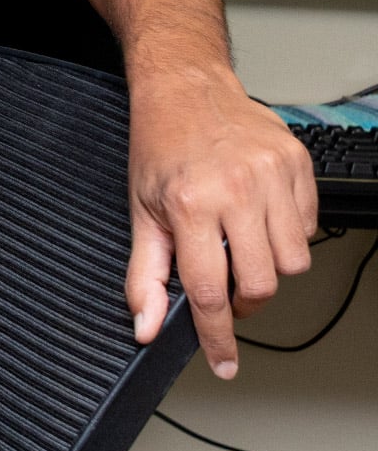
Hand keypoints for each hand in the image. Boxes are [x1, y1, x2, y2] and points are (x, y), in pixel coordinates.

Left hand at [124, 65, 317, 376]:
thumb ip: (144, 275)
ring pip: (293, 262)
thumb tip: (145, 327)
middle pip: (260, 284)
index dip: (217, 337)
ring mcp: (271, 175)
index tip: (223, 364)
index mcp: (191, 203)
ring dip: (268, 266)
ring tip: (240, 241)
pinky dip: (287, 233)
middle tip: (224, 280)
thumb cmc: (160, 145)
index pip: (210, 292)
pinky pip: (309, 226)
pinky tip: (259, 214)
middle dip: (242, 297)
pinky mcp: (297, 164)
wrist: (185, 87)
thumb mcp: (141, 210)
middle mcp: (236, 189)